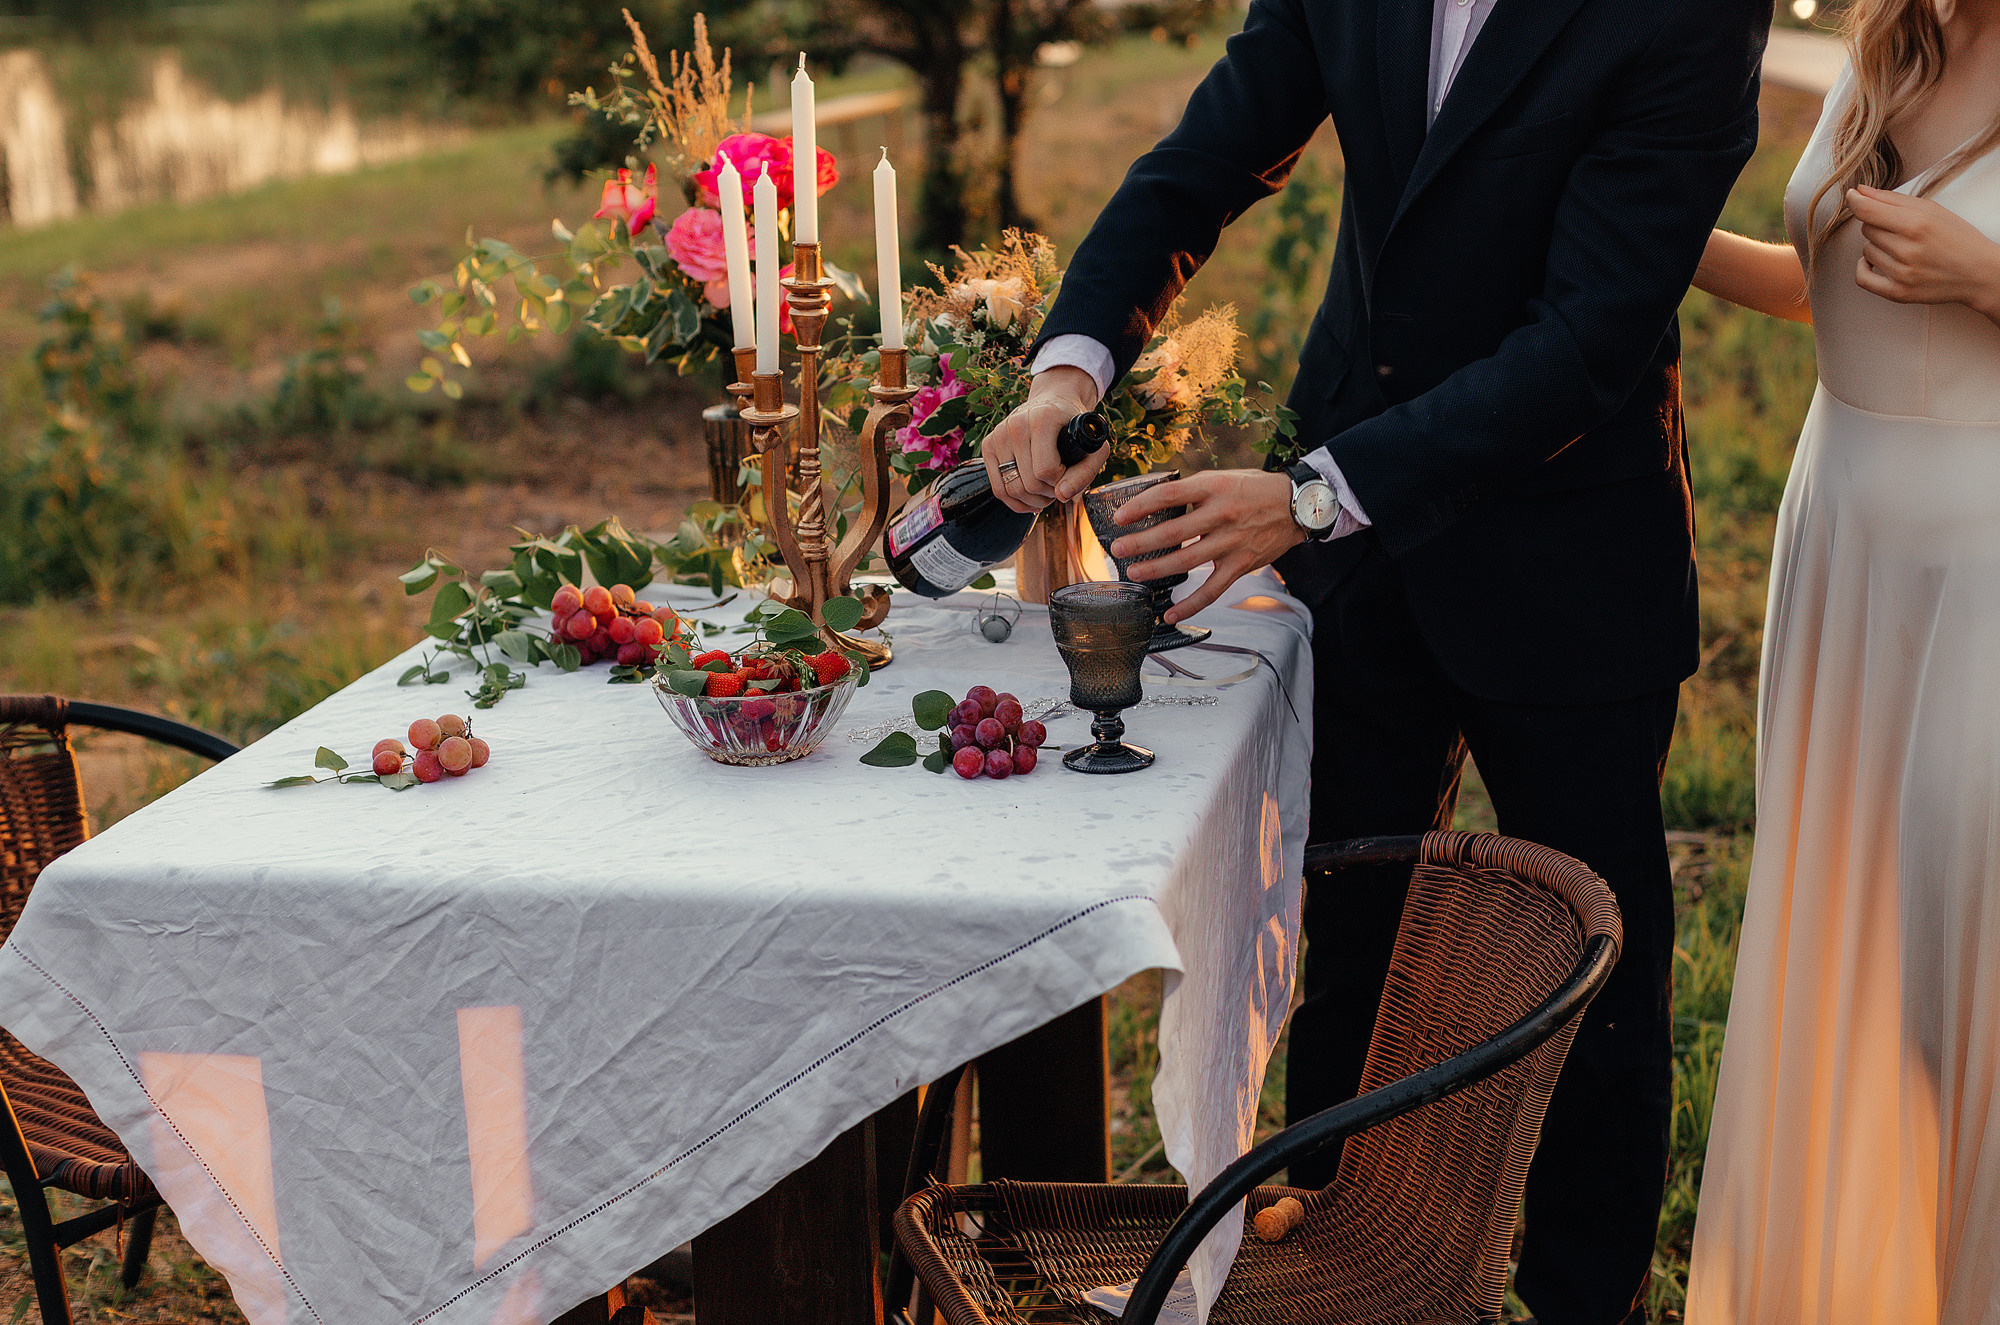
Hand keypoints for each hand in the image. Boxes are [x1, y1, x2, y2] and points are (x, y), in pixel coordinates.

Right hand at [981, 366, 1106, 513]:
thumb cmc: (1073, 427)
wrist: (1052, 404)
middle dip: (1048, 493)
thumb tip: (1061, 496)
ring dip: (1033, 500)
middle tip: (1059, 484)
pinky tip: (1030, 497)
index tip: (1068, 470)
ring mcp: (999, 434)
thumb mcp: (1093, 447)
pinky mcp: (988, 445)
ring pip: (1012, 490)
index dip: (1061, 481)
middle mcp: (1016, 424)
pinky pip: (998, 489)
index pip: (1046, 470)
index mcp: (1042, 418)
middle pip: (1028, 484)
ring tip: (1046, 490)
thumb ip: (1085, 473)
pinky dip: (1016, 502)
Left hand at [1107, 470, 1307, 622]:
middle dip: (1140, 543)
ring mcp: (1231, 542)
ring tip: (1134, 573)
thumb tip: (1155, 502)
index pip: (1168, 496)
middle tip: (1118, 549)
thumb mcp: (1222, 478)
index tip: (1119, 517)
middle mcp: (1221, 514)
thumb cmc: (1254, 489)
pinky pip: (1212, 590)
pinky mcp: (1241, 564)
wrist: (1297, 505)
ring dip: (1155, 569)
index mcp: (1212, 488)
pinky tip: (1171, 614)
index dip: (1140, 506)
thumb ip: (1192, 491)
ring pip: (1186, 561)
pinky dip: (1190, 604)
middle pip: (1172, 532)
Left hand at [1849, 185, 1999, 323]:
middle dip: (1879, 225)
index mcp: (1917, 225)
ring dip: (1878, 246)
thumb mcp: (1932, 210)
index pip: (1868, 211)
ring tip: (1902, 247)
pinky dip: (1864, 268)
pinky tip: (1877, 261)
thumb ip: (1893, 199)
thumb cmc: (1956, 238)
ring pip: (1866, 250)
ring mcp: (1902, 274)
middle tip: (1901, 229)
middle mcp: (1907, 250)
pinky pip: (1862, 278)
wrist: (1978, 272)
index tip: (1852, 196)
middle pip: (1867, 229)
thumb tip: (1860, 190)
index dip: (1855, 201)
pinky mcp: (1898, 293)